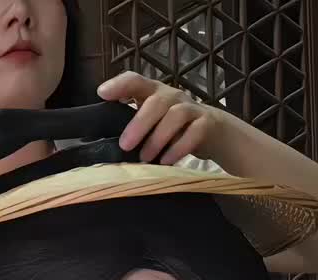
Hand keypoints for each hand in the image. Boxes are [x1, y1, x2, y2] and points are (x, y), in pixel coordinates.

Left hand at [98, 71, 223, 165]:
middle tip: (125, 145)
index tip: (102, 93)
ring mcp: (191, 108)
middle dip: (139, 123)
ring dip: (158, 138)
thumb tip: (103, 141)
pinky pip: (194, 133)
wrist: (215, 132)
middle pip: (156, 101)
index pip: (136, 80)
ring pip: (175, 115)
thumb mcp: (153, 122)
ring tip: (145, 158)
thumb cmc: (174, 128)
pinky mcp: (207, 124)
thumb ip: (133, 124)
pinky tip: (166, 161)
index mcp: (154, 93)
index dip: (120, 84)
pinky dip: (178, 148)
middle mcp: (172, 96)